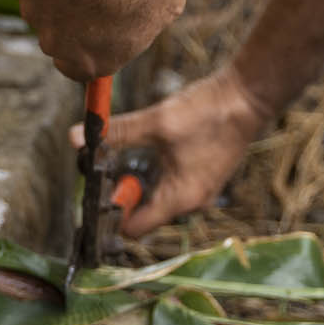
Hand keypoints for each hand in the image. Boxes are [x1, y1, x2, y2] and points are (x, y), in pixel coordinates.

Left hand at [98, 66, 273, 236]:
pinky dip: (151, 173)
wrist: (248, 96)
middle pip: (143, 213)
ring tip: (116, 157)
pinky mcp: (200, 175)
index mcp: (181, 199)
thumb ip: (119, 132)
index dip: (109, 214)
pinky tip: (142, 151)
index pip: (135, 228)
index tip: (93, 190)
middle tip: (100, 167)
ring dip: (135, 181)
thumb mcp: (158, 122)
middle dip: (120, 193)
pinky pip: (168, 186)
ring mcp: (197, 190)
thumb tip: (75, 138)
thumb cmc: (209, 112)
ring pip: (154, 197)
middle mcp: (190, 202)